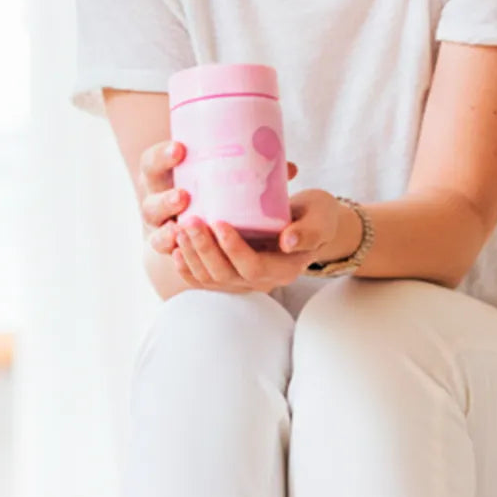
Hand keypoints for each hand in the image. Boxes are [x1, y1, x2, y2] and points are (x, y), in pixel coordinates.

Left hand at [155, 184, 344, 294]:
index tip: (218, 221)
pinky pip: (205, 279)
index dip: (233, 248)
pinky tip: (175, 249)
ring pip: (211, 279)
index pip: (253, 266)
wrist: (311, 223)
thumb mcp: (321, 218)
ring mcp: (245, 281)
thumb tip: (288, 241)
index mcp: (285, 268)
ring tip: (180, 228)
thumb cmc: (318, 215)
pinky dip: (187, 268)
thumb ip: (309, 230)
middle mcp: (263, 281)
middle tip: (190, 221)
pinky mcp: (231, 274)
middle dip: (204, 249)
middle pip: (226, 275)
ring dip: (191, 256)